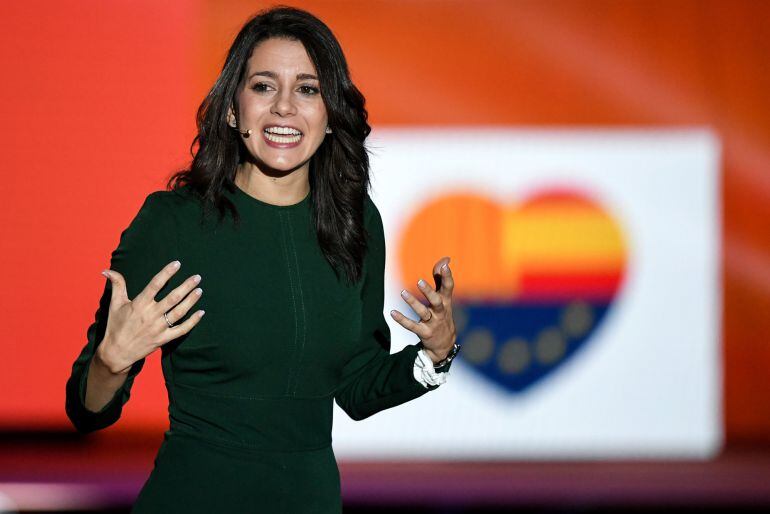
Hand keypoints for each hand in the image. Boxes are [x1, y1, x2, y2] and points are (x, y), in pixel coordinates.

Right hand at [96, 260, 204, 374]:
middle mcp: (150, 315)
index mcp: (139, 304)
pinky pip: (181, 330)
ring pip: (179, 312)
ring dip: (191, 301)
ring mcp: (158, 328)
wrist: (116, 353)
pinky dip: (193, 322)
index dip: (166, 273)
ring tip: (199, 290)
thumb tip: (107, 270)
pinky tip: (201, 313)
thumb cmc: (116, 326)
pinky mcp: (163, 339)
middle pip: (172, 298)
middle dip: (186, 286)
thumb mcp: (114, 304)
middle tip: (197, 277)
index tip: (177, 263)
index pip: (155, 284)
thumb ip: (117, 285)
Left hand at [390, 256, 455, 364]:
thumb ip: (441, 278)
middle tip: (419, 281)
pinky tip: (392, 312)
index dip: (447, 276)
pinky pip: (412, 326)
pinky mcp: (424, 333)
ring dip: (413, 303)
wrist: (445, 343)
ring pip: (423, 313)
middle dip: (428, 292)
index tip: (445, 266)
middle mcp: (440, 311)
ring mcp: (432, 323)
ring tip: (402, 292)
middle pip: (436, 301)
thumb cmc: (442, 314)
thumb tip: (446, 259)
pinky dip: (402, 320)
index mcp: (445, 301)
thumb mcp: (444, 297)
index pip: (448, 287)